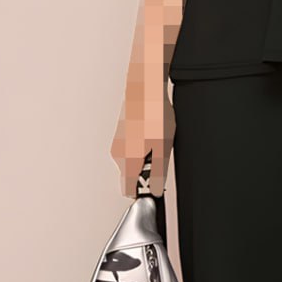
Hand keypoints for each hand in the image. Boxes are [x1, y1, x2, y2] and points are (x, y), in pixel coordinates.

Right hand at [110, 82, 174, 196]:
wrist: (145, 88)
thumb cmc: (154, 114)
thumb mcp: (163, 149)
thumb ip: (157, 174)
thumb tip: (154, 192)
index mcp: (128, 161)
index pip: (128, 191)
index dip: (142, 192)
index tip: (154, 186)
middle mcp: (118, 154)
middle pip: (130, 176)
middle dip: (145, 173)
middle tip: (160, 156)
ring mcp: (117, 143)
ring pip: (131, 162)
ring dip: (144, 158)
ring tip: (157, 140)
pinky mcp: (120, 135)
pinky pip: (130, 150)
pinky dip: (140, 148)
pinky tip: (151, 133)